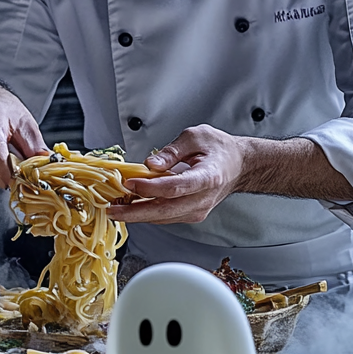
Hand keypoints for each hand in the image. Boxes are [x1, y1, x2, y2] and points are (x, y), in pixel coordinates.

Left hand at [112, 124, 247, 224]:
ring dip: (138, 214)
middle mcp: (203, 198)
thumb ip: (172, 151)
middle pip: (166, 210)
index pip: (175, 187)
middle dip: (136, 211)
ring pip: (164, 217)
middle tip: (113, 209)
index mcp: (208, 177)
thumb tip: (150, 164)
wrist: (238, 165)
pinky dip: (148, 213)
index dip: (150, 188)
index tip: (129, 183)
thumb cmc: (219, 149)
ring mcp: (198, 210)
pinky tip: (132, 206)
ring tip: (116, 207)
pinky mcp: (191, 214)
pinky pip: (166, 216)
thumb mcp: (196, 136)